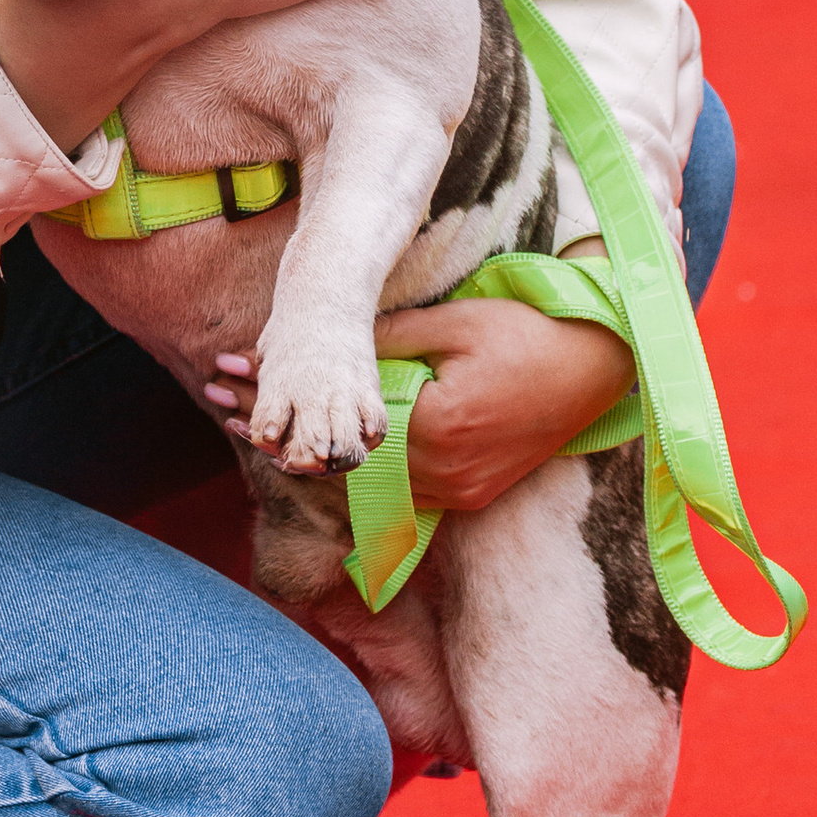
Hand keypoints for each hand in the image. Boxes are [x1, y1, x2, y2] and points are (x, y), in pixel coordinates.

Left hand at [204, 276, 633, 511]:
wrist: (602, 369)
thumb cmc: (529, 332)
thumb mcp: (454, 323)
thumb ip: (389, 340)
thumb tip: (329, 345)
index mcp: (438, 429)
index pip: (334, 418)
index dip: (277, 395)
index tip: (225, 371)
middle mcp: (444, 473)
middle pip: (335, 458)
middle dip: (275, 426)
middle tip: (215, 397)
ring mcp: (457, 491)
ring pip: (360, 482)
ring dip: (306, 449)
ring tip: (249, 422)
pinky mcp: (467, 494)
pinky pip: (396, 491)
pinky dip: (352, 468)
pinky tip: (314, 450)